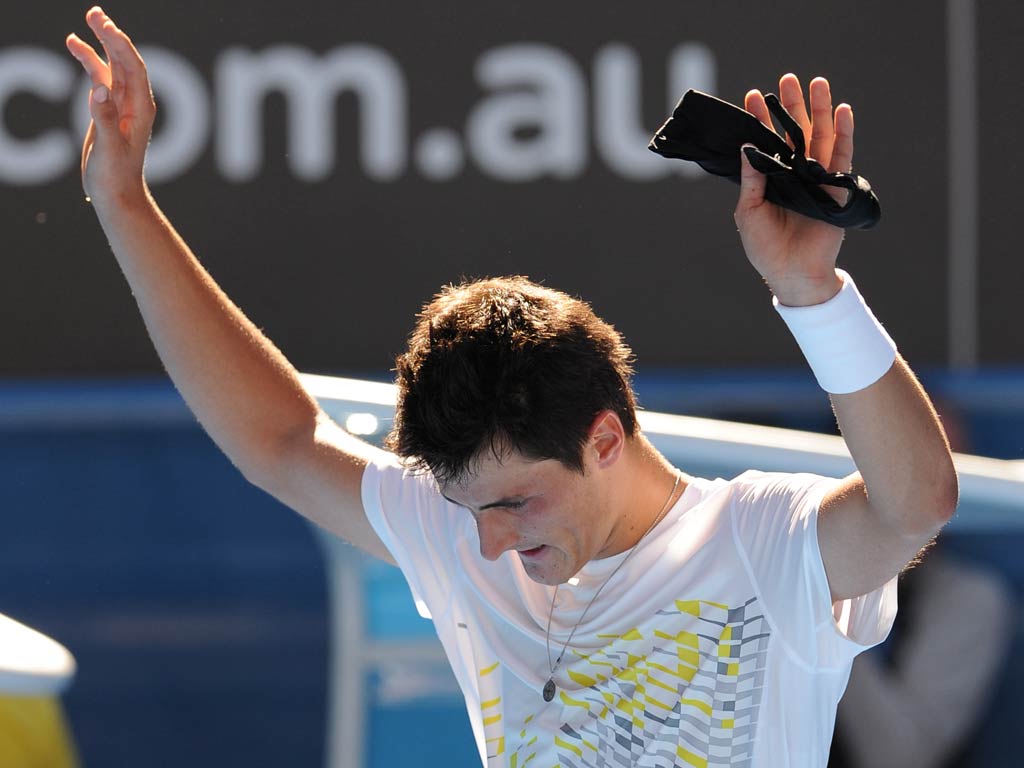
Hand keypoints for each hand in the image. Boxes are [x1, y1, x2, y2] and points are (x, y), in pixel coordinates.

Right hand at [65, 6, 154, 207]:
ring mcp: (121, 106)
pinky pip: (100, 79)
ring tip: (88, 20)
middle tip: (94, 14)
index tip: (106, 27)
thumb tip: (98, 88)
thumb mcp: (109, 147)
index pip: (133, 69)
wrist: (116, 194)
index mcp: (140, 109)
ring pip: (112, 66)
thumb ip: (104, 117)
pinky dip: (89, 61)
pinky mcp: (108, 110)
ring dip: (101, 44)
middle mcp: (134, 104)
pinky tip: (75, 46)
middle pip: (125, 61)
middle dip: (111, 36)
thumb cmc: (116, 175)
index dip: (121, 46)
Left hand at [734, 74, 852, 305]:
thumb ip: (750, 179)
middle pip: (795, 132)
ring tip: (816, 83)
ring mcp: (816, 177)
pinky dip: (844, 132)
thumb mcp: (748, 211)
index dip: (761, 118)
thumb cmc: (765, 247)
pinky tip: (842, 110)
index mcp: (771, 178)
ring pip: (819, 137)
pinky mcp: (836, 186)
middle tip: (787, 79)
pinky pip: (842, 155)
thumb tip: (747, 146)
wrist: (791, 273)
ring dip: (819, 110)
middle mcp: (793, 173)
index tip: (753, 95)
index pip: (766, 141)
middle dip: (791, 105)